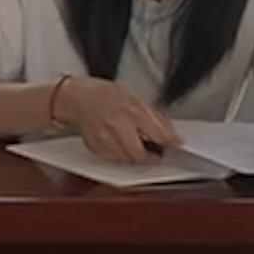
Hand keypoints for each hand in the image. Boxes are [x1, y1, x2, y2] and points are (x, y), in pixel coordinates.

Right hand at [53, 75, 175, 161]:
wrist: (76, 97)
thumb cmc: (105, 94)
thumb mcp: (134, 97)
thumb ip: (153, 116)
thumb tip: (170, 132)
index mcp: (131, 110)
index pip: (158, 133)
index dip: (170, 141)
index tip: (177, 144)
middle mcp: (117, 125)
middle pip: (140, 154)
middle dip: (151, 156)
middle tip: (157, 153)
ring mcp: (104, 138)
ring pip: (126, 159)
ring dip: (135, 157)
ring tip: (138, 148)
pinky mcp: (95, 146)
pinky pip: (113, 158)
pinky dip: (120, 156)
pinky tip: (121, 146)